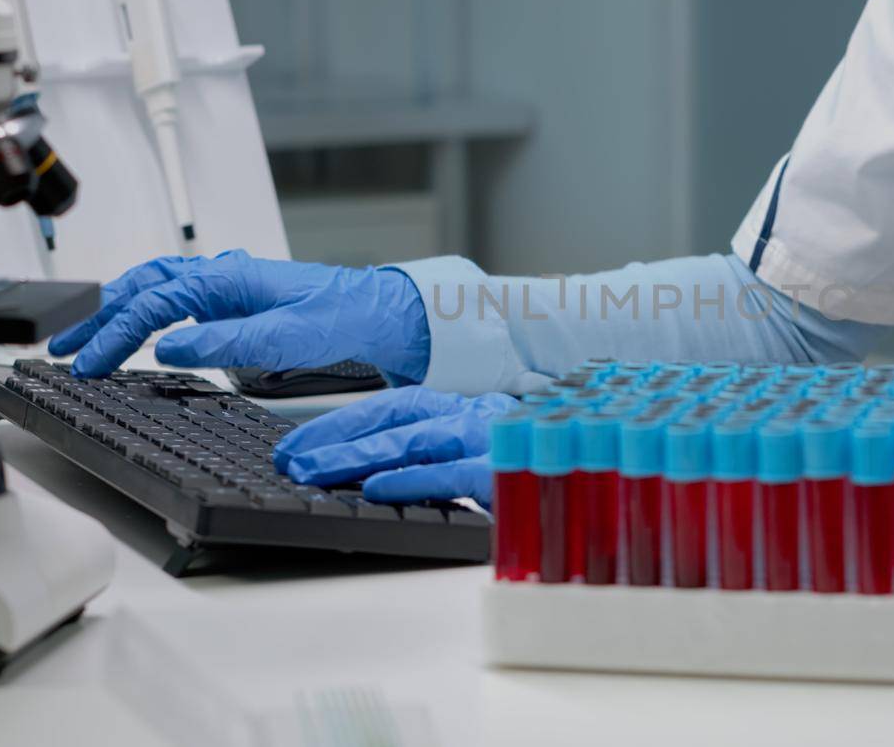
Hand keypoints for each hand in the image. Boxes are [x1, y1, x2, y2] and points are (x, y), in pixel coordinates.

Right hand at [49, 249, 428, 378]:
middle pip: (142, 287)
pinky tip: (136, 326)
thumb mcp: (289, 336)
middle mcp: (224, 275)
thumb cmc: (346, 318)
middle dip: (98, 316)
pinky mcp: (238, 300)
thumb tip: (171, 346)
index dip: (115, 334)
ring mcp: (230, 286)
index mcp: (229, 278)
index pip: (154, 303)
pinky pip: (177, 298)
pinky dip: (145, 310)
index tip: (87, 363)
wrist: (384, 314)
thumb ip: (229, 341)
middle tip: (62, 347)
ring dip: (117, 310)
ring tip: (84, 336)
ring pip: (156, 288)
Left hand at [273, 386, 517, 506]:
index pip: (391, 405)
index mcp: (460, 406)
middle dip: (337, 440)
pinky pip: (455, 473)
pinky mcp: (509, 470)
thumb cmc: (529, 457)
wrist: (600, 453)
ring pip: (419, 440)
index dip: (338, 422)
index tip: (293, 445)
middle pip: (396, 420)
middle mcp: (472, 415)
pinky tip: (380, 489)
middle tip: (293, 463)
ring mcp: (492, 439)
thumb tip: (357, 471)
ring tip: (319, 474)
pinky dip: (415, 479)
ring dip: (363, 455)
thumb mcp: (474, 447)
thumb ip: (429, 451)